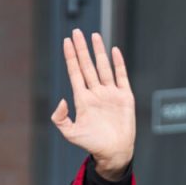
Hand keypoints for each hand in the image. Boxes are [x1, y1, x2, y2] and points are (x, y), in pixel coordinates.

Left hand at [50, 29, 135, 178]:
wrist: (114, 152)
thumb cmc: (92, 144)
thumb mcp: (71, 134)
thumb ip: (61, 119)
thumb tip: (62, 100)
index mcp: (82, 100)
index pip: (75, 73)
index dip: (71, 58)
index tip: (67, 42)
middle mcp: (96, 93)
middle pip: (87, 66)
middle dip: (81, 49)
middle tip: (76, 32)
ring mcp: (110, 93)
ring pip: (103, 67)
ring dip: (98, 51)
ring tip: (93, 36)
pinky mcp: (124, 96)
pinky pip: (121, 76)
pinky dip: (118, 63)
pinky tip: (114, 50)